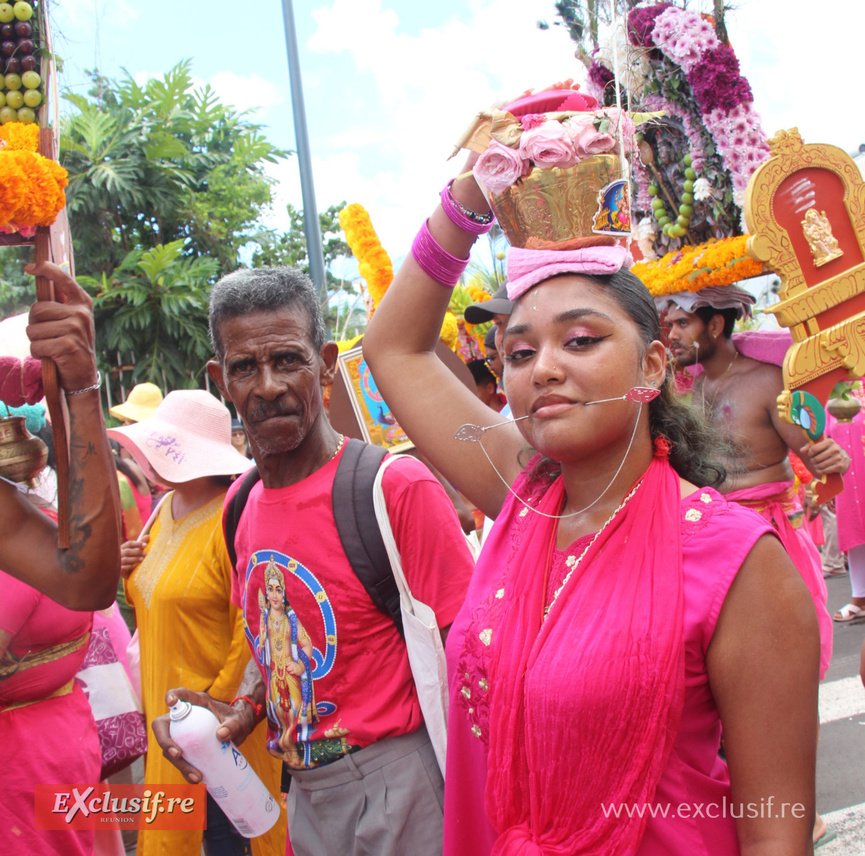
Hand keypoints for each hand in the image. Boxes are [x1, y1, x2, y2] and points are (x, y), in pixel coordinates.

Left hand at [26, 262, 98, 392]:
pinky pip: (36, 346)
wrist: (84, 375)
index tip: (29, 268)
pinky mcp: (67, 345)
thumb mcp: (71, 320)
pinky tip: (52, 357)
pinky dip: (39, 354)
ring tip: (52, 347)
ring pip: (33, 330)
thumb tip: (41, 275)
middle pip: (37, 309)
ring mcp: (75, 328)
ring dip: (36, 342)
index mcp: (82, 303)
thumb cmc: (71, 344)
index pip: (62, 278)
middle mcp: (80, 313)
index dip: (45, 269)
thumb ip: (60, 303)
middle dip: (35, 324)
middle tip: (49, 335)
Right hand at [120, 536, 147, 577]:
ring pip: (125, 559)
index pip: (129, 544)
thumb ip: (140, 543)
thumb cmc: (131, 558)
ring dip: (135, 559)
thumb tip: (148, 536)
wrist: (125, 571)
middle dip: (137, 552)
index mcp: (123, 547)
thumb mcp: (135, 550)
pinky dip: (130, 566)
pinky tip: (136, 565)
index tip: (145, 545)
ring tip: (142, 559)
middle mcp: (119, 554)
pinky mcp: (118, 569)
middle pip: (128, 551)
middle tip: (145, 554)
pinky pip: (123, 567)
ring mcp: (118, 562)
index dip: (138, 544)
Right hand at [152, 687, 257, 784]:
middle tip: (178, 754)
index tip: (171, 701)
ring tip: (196, 776)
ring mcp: (183, 734)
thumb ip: (233, 725)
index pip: (181, 695)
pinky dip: (185, 771)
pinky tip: (196, 779)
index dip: (172, 696)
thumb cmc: (238, 720)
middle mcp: (185, 718)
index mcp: (197, 703)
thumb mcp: (238, 721)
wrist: (240, 731)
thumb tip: (221, 735)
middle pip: (164, 727)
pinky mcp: (186, 748)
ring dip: (178, 763)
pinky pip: (179, 760)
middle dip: (165, 741)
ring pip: (169, 748)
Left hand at [801, 438, 849, 475]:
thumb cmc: (827, 451)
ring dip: (816, 467)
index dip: (809, 453)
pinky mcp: (840, 466)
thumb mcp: (820, 446)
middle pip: (816, 458)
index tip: (810, 455)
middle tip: (814, 461)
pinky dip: (820, 471)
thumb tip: (801, 450)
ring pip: (820, 465)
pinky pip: (825, 470)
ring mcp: (838, 457)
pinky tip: (820, 470)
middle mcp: (835, 448)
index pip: (814, 449)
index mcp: (830, 441)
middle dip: (813, 461)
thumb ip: (809, 446)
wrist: (843, 458)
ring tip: (817, 465)